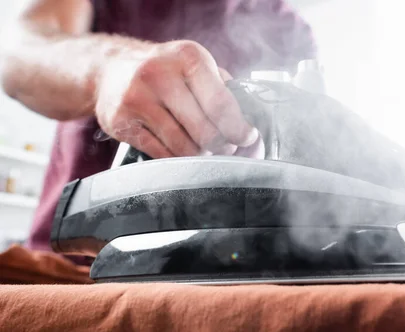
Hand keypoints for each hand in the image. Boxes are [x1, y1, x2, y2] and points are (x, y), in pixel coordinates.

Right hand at [94, 40, 262, 157]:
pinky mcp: (121, 122)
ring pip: (183, 147)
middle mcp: (159, 74)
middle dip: (222, 146)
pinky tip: (181, 152)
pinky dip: (177, 159)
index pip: (221, 104)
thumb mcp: (196, 66)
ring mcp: (136, 98)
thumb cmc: (165, 71)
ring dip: (200, 155)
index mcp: (187, 57)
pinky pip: (161, 154)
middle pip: (204, 130)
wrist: (110, 68)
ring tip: (204, 149)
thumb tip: (251, 124)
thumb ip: (225, 90)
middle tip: (225, 148)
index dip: (238, 129)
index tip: (247, 139)